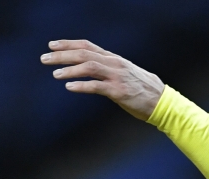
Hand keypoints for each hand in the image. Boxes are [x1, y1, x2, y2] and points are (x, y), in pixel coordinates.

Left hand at [42, 40, 164, 119]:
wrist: (164, 103)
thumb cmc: (145, 91)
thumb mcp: (127, 74)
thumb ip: (110, 69)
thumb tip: (94, 69)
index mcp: (115, 59)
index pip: (88, 46)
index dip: (68, 44)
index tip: (52, 45)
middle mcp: (115, 64)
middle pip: (84, 54)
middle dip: (62, 55)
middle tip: (44, 59)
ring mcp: (118, 77)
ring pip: (88, 67)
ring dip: (69, 69)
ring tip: (55, 73)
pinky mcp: (120, 92)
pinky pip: (96, 86)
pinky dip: (81, 85)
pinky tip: (69, 87)